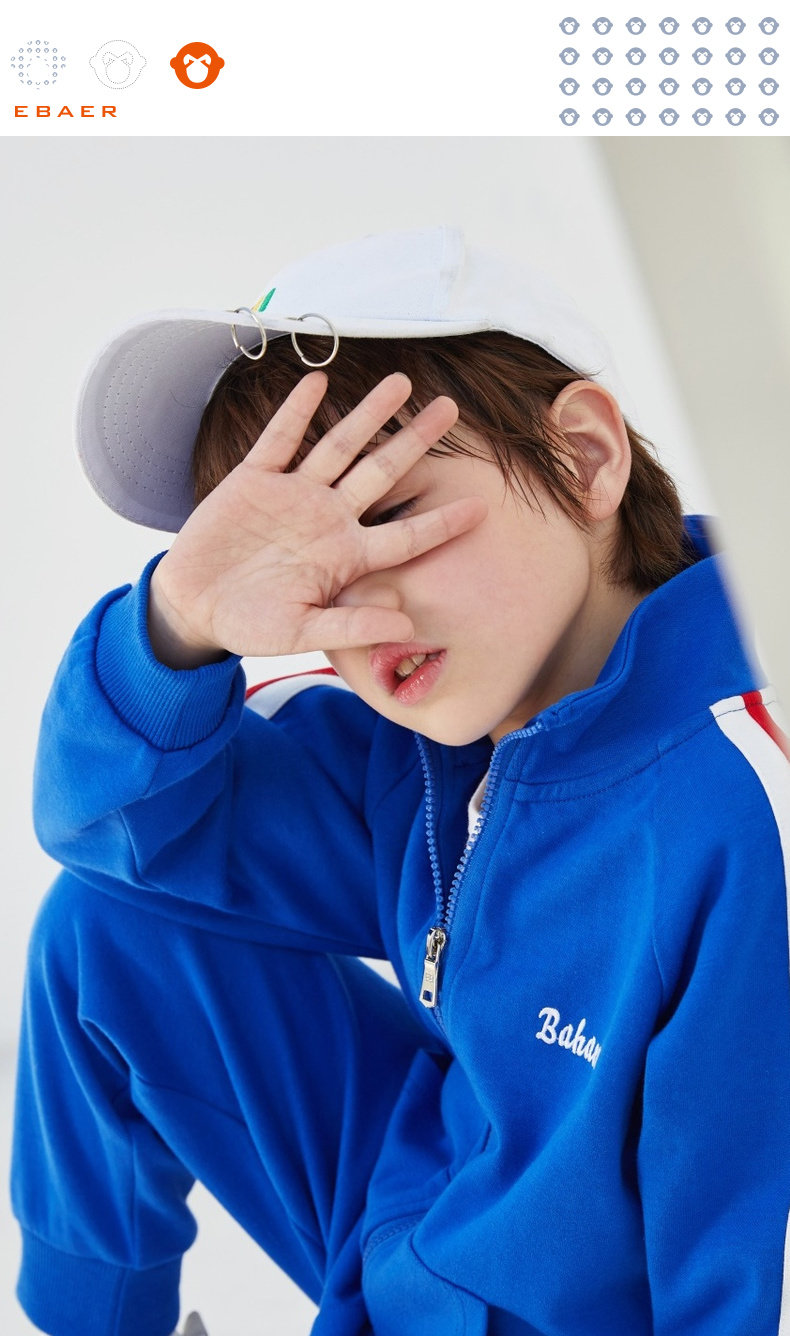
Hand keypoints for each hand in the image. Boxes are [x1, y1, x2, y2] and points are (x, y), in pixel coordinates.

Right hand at [148, 371, 486, 666]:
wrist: (195, 606)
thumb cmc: (252, 624)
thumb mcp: (302, 632)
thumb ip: (351, 627)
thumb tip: (406, 625)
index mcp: (346, 556)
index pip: (404, 537)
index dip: (440, 522)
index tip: (480, 508)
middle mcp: (328, 518)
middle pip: (382, 472)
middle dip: (415, 440)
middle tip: (451, 409)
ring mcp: (293, 494)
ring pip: (339, 446)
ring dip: (368, 415)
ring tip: (402, 383)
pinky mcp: (253, 480)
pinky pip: (279, 440)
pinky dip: (295, 412)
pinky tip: (317, 382)